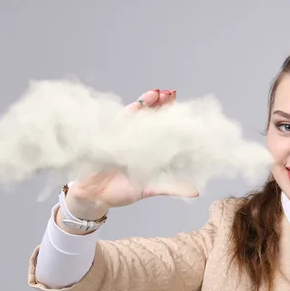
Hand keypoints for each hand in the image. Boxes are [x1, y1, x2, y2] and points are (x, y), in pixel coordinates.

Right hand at [64, 89, 198, 219]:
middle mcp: (136, 140)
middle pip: (150, 117)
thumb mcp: (149, 189)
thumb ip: (171, 187)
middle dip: (161, 105)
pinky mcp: (109, 137)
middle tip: (171, 93)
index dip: (172, 118)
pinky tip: (138, 105)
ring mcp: (122, 136)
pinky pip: (119, 122)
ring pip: (136, 115)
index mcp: (149, 150)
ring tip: (157, 93)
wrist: (94, 197)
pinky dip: (129, 113)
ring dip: (146, 103)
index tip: (184, 109)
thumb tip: (196, 193)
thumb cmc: (121, 192)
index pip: (163, 129)